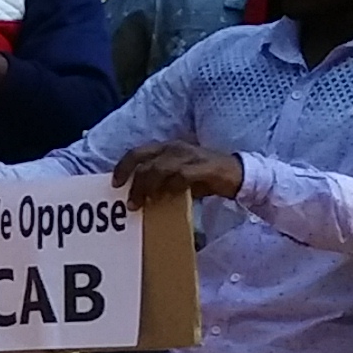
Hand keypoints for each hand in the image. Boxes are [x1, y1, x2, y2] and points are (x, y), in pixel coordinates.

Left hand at [113, 141, 244, 204]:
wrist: (237, 174)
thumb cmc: (204, 177)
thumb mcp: (177, 177)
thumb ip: (159, 181)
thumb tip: (139, 196)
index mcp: (167, 148)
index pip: (137, 152)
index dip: (123, 167)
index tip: (115, 184)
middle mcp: (175, 148)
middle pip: (144, 161)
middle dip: (133, 183)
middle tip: (129, 203)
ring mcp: (190, 156)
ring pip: (159, 168)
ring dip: (148, 188)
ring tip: (143, 204)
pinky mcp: (203, 166)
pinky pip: (181, 175)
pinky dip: (172, 187)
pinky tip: (168, 197)